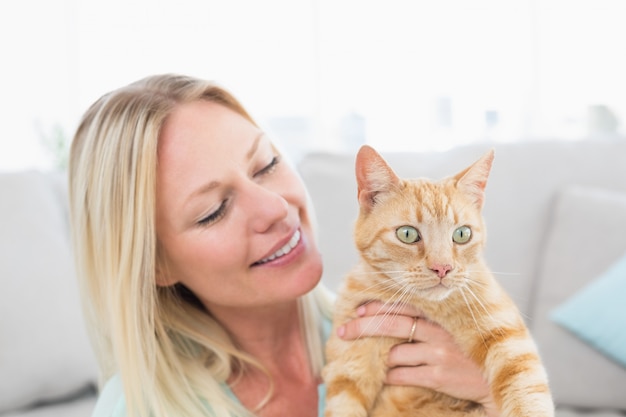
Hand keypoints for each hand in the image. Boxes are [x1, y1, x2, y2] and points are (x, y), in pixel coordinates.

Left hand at [337, 301, 499, 416]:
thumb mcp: (458, 326)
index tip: (360, 309)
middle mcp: (438, 331)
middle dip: (363, 327)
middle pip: (391, 324)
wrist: (497, 379)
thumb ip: (436, 316)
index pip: (404, 304)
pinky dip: (390, 375)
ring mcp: (437, 354)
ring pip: (394, 352)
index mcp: (442, 315)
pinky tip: (386, 375)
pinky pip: (402, 375)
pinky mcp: (437, 376)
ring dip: (379, 357)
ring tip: (370, 358)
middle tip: (343, 330)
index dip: (378, 306)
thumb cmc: (474, 350)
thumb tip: (404, 308)